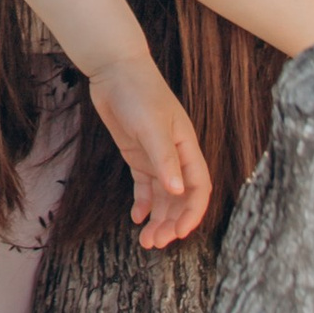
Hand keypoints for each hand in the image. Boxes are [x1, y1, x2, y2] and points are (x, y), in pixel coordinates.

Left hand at [85, 54, 212, 249]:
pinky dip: (143, 204)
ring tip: (146, 240)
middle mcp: (175, 155)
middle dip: (172, 222)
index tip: (180, 234)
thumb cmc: (138, 92)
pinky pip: (145, 186)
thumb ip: (164, 158)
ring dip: (158, 218)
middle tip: (155, 243)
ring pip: (163, 196)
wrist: (114, 70)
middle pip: (180, 197)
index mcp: (187, 147)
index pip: (199, 187)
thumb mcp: (152, 126)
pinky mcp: (138, 154)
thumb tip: (177, 190)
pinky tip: (137, 217)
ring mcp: (156, 156)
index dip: (193, 212)